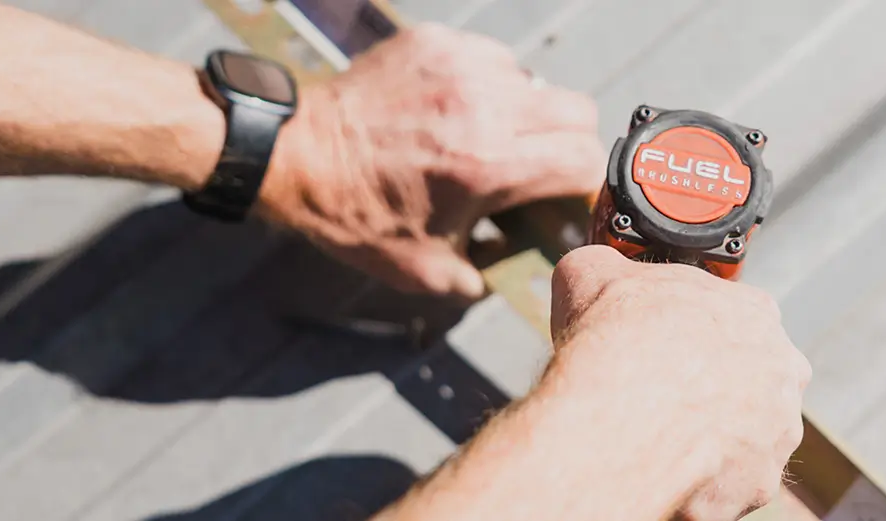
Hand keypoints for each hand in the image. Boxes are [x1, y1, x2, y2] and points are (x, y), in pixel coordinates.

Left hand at [259, 23, 604, 300]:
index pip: (584, 158)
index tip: (572, 194)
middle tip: (540, 164)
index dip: (587, 182)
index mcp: (487, 165)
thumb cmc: (356, 216)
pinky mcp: (436, 44)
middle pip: (577, 110)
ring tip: (490, 136)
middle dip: (569, 143)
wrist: (298, 156)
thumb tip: (511, 274)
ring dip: (526, 112)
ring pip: (536, 81)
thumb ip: (480, 279)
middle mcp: (483, 107)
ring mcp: (459, 67)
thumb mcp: (423, 271)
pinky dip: (489, 84)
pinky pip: (492, 58)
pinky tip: (459, 109)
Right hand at [549, 245, 810, 520]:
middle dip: (709, 384)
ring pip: (743, 432)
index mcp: (753, 311)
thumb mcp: (591, 272)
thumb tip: (593, 267)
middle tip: (661, 390)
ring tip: (658, 432)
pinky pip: (729, 479)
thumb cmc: (616, 341)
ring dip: (708, 432)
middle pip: (747, 377)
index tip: (664, 341)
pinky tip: (662, 463)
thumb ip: (606, 267)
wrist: (618, 414)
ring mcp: (776, 429)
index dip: (693, 330)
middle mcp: (780, 369)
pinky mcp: (759, 482)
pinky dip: (700, 477)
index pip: (733, 317)